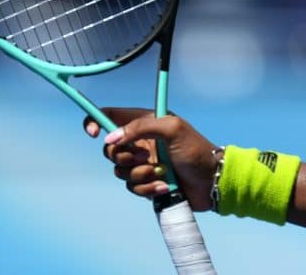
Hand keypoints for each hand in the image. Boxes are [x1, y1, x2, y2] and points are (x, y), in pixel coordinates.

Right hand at [83, 108, 217, 208]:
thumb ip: (141, 127)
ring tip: (162, 173)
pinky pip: (132, 187)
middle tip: (146, 157)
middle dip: (125, 156)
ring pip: (120, 171)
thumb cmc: (195, 149)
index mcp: (144, 122)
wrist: (210, 180)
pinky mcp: (146, 183)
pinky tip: (166, 185)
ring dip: (140, 174)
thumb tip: (110, 138)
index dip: (95, 122)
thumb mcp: (172, 128)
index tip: (95, 134)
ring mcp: (142, 163)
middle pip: (110, 149)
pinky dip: (148, 188)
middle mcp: (140, 142)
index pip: (110, 116)